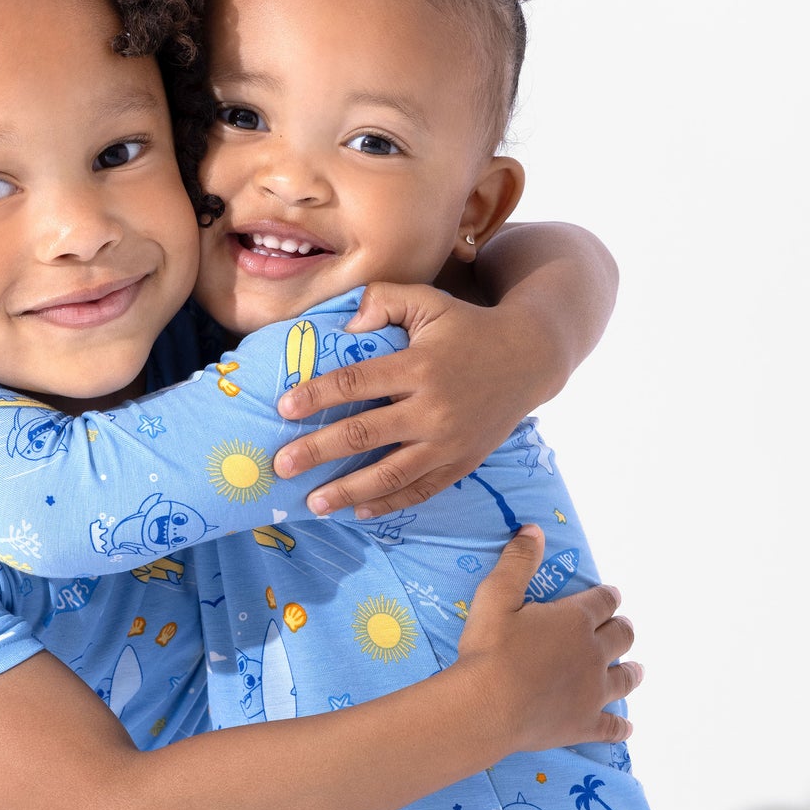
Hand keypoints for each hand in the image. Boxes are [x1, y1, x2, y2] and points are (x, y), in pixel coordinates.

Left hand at [272, 281, 549, 519]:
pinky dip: (388, 503)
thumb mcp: (430, 301)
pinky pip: (419, 490)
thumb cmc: (467, 327)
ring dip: (347, 491)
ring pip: (390, 474)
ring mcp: (448, 442)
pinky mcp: (461, 463)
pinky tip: (358, 510)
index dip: (317, 395)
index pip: (357, 382)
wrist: (530, 358)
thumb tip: (347, 325)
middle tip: (279, 465)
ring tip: (313, 503)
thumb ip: (384, 299)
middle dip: (317, 452)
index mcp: (419, 366)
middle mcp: (432, 409)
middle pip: (365, 434)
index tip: (283, 408)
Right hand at [456, 526, 638, 749]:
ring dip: (631, 672)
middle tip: (623, 629)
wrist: (486, 705)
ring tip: (636, 670)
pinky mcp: (584, 724)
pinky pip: (611, 727)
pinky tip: (626, 729)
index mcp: (575, 621)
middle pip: (621, 637)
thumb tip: (533, 530)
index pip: (604, 602)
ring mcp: (592, 692)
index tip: (610, 596)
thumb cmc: (489, 649)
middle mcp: (593, 654)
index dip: (608, 597)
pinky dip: (620, 728)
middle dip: (623, 630)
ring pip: (624, 679)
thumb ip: (517, 562)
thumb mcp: (495, 596)